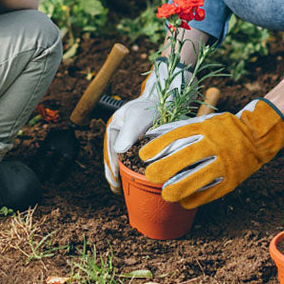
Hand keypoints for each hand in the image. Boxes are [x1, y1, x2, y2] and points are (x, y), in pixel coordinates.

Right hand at [103, 61, 186, 192]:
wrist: (173, 93)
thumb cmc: (153, 103)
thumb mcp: (139, 116)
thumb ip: (130, 132)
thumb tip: (119, 151)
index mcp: (115, 128)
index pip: (110, 153)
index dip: (111, 170)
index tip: (115, 183)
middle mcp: (124, 135)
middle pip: (118, 159)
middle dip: (118, 175)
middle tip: (121, 190)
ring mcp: (136, 139)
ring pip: (129, 161)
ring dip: (130, 174)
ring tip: (131, 188)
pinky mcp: (148, 143)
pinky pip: (142, 159)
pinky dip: (142, 169)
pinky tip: (145, 179)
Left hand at [138, 99, 283, 207]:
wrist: (258, 136)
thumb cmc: (224, 129)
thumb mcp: (204, 122)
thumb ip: (181, 130)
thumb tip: (152, 136)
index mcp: (206, 128)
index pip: (177, 136)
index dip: (157, 146)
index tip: (143, 155)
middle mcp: (214, 145)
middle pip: (185, 158)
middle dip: (164, 168)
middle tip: (150, 176)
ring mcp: (224, 163)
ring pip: (198, 178)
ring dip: (178, 188)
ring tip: (166, 194)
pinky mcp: (231, 180)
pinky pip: (210, 192)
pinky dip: (194, 198)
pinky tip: (184, 200)